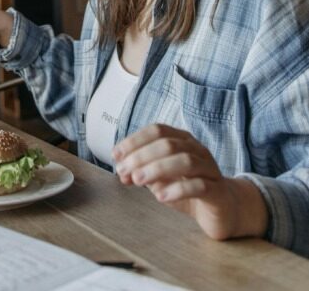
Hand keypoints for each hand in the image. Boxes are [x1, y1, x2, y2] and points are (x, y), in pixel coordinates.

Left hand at [113, 124, 267, 239]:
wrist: (223, 209)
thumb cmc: (187, 189)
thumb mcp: (160, 179)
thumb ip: (142, 172)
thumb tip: (121, 171)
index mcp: (183, 141)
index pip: (158, 130)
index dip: (135, 140)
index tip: (116, 155)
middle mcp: (198, 150)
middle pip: (168, 145)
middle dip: (141, 156)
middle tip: (123, 172)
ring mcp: (210, 169)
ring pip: (185, 161)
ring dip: (157, 169)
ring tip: (137, 180)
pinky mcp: (218, 192)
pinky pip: (199, 186)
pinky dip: (177, 189)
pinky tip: (161, 197)